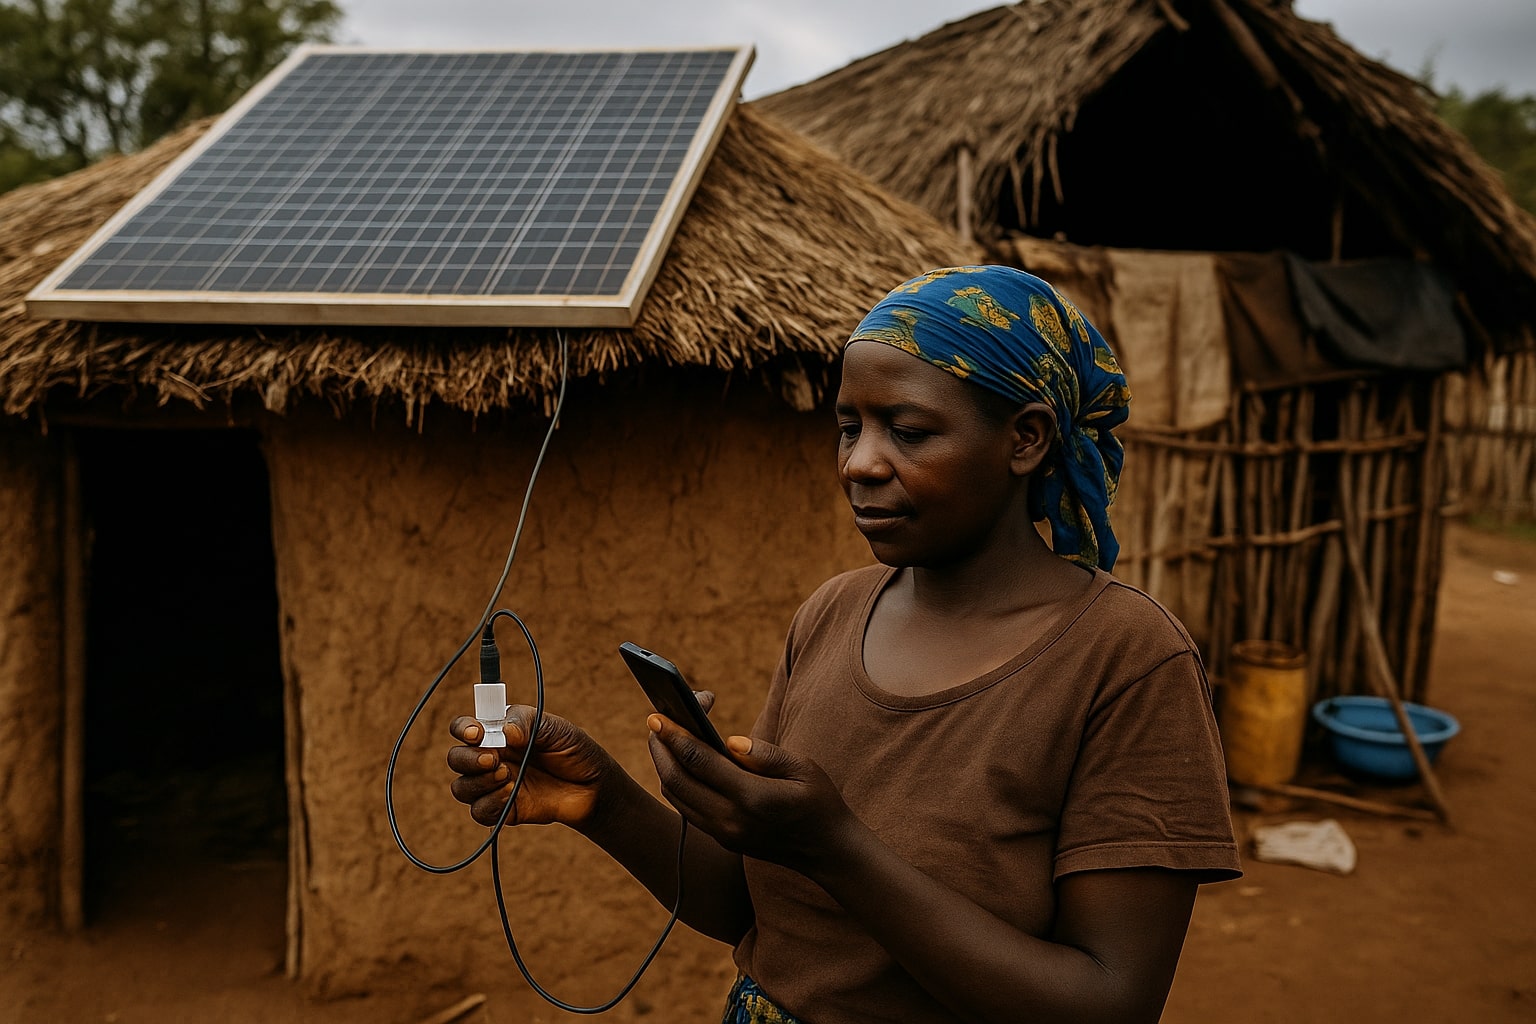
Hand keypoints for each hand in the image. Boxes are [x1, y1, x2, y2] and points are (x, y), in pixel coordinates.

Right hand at [446, 708, 615, 827]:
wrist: (594, 786)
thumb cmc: (574, 751)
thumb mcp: (555, 728)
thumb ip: (527, 723)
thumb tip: (504, 732)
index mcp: (499, 733)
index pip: (465, 729)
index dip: (463, 729)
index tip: (478, 733)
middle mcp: (492, 758)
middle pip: (456, 759)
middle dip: (468, 759)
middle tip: (495, 759)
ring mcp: (495, 786)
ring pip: (461, 787)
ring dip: (478, 783)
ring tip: (508, 777)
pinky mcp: (504, 810)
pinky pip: (479, 811)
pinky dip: (490, 803)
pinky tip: (511, 794)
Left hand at [646, 717, 855, 870]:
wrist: (828, 852)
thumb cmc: (820, 802)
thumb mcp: (803, 768)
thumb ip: (765, 754)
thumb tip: (730, 741)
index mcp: (752, 797)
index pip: (700, 761)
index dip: (675, 736)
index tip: (657, 716)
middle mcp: (731, 819)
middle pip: (676, 780)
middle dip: (660, 748)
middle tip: (654, 722)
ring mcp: (724, 833)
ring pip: (676, 797)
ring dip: (664, 766)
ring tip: (664, 739)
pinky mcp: (722, 839)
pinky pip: (687, 808)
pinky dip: (677, 783)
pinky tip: (681, 763)